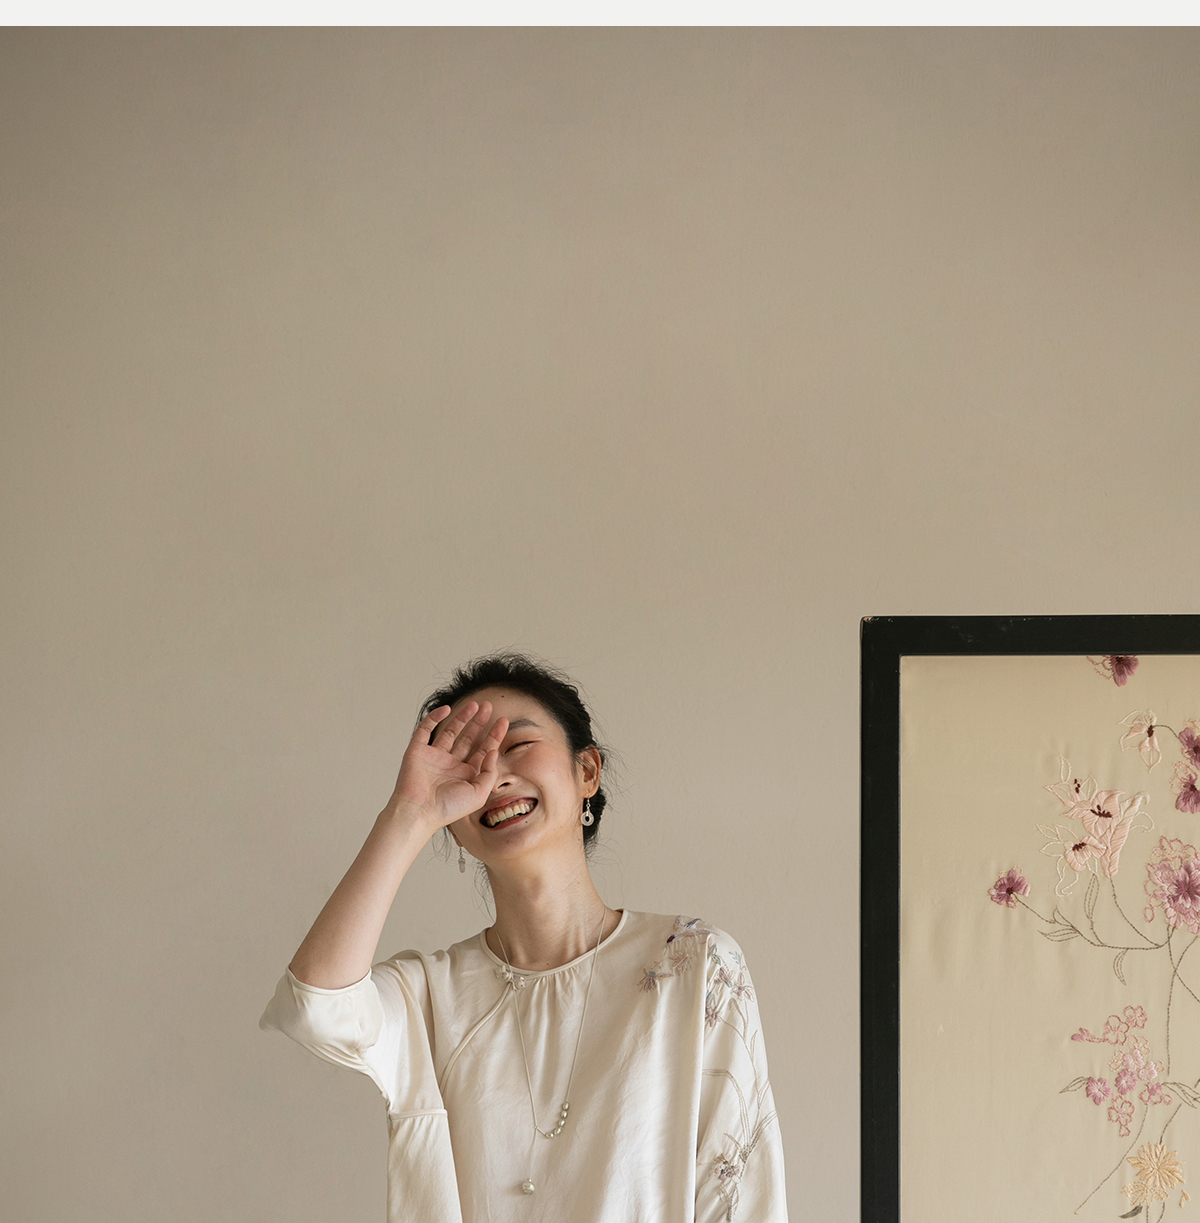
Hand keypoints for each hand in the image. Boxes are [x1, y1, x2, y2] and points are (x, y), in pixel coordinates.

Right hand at [387, 701, 508, 831]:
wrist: (419, 812)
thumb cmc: (448, 808)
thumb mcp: (479, 794)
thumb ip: (489, 773)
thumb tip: (495, 752)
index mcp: (466, 775)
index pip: (483, 751)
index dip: (494, 736)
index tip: (503, 721)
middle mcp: (451, 765)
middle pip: (468, 738)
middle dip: (479, 723)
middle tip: (489, 706)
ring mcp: (434, 757)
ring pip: (450, 732)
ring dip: (462, 717)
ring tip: (474, 705)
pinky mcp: (417, 751)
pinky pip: (426, 730)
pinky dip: (434, 718)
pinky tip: (446, 709)